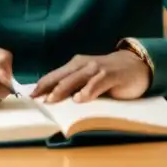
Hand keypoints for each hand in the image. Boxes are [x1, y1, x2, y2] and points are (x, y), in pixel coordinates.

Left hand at [31, 50, 150, 103]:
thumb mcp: (89, 80)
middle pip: (61, 76)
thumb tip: (54, 101)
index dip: (42, 85)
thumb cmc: (109, 75)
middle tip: (36, 99)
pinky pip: (97, 82)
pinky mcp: (111, 74)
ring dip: (63, 89)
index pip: (55, 75)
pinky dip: (88, 90)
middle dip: (47, 87)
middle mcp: (84, 65)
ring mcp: (97, 68)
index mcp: (76, 66)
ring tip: (51, 100)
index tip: (29, 97)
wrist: (137, 65)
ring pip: (76, 78)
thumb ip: (75, 88)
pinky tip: (81, 99)